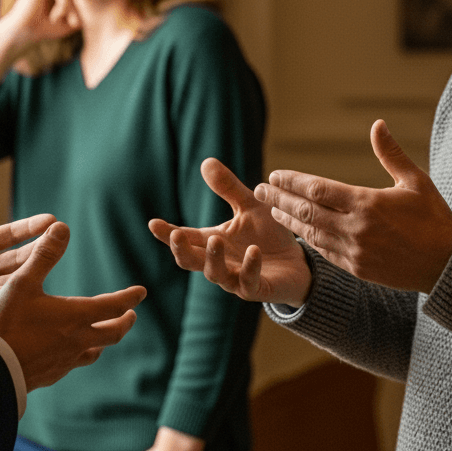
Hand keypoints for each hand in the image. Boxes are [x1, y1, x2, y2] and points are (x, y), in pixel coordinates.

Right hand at [0, 0, 79, 84]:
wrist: (22, 32)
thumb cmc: (41, 30)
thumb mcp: (66, 24)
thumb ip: (78, 16)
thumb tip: (91, 11)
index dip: (77, 10)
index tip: (75, 25)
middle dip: (75, 10)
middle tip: (74, 24)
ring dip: (70, 9)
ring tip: (62, 21)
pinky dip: (63, 6)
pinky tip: (54, 17)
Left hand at [0, 159, 57, 328]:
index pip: (10, 235)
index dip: (30, 227)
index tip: (52, 220)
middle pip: (18, 257)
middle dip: (41, 248)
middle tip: (63, 238)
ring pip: (11, 280)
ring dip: (30, 272)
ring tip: (50, 264)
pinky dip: (8, 296)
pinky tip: (23, 290)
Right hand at [0, 222, 145, 391]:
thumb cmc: (9, 324)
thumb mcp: (23, 283)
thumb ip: (43, 255)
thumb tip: (61, 226)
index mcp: (76, 317)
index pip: (113, 306)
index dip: (130, 297)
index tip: (142, 292)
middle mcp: (77, 340)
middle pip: (112, 333)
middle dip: (124, 322)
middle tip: (131, 315)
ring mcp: (65, 361)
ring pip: (94, 352)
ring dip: (103, 342)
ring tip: (102, 335)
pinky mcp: (51, 374)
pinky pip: (72, 364)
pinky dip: (78, 355)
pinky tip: (68, 354)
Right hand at [149, 158, 312, 306]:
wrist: (298, 263)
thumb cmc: (268, 235)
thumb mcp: (249, 206)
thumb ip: (228, 188)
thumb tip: (206, 161)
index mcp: (214, 242)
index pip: (186, 238)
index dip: (168, 233)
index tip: (153, 223)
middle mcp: (220, 262)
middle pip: (191, 260)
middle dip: (181, 250)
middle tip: (176, 235)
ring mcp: (236, 278)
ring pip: (215, 274)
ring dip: (213, 258)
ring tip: (216, 240)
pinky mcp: (257, 289)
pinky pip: (248, 282)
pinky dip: (250, 267)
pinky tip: (254, 251)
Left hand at [257, 119, 451, 292]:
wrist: (447, 265)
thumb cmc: (434, 218)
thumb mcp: (416, 181)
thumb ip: (391, 153)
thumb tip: (377, 124)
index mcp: (367, 203)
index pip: (318, 189)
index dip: (292, 182)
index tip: (275, 175)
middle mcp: (356, 228)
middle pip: (306, 211)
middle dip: (280, 199)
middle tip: (259, 190)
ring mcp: (354, 251)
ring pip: (311, 233)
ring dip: (289, 220)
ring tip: (271, 210)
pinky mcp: (357, 268)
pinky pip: (324, 252)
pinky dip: (308, 239)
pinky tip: (298, 231)